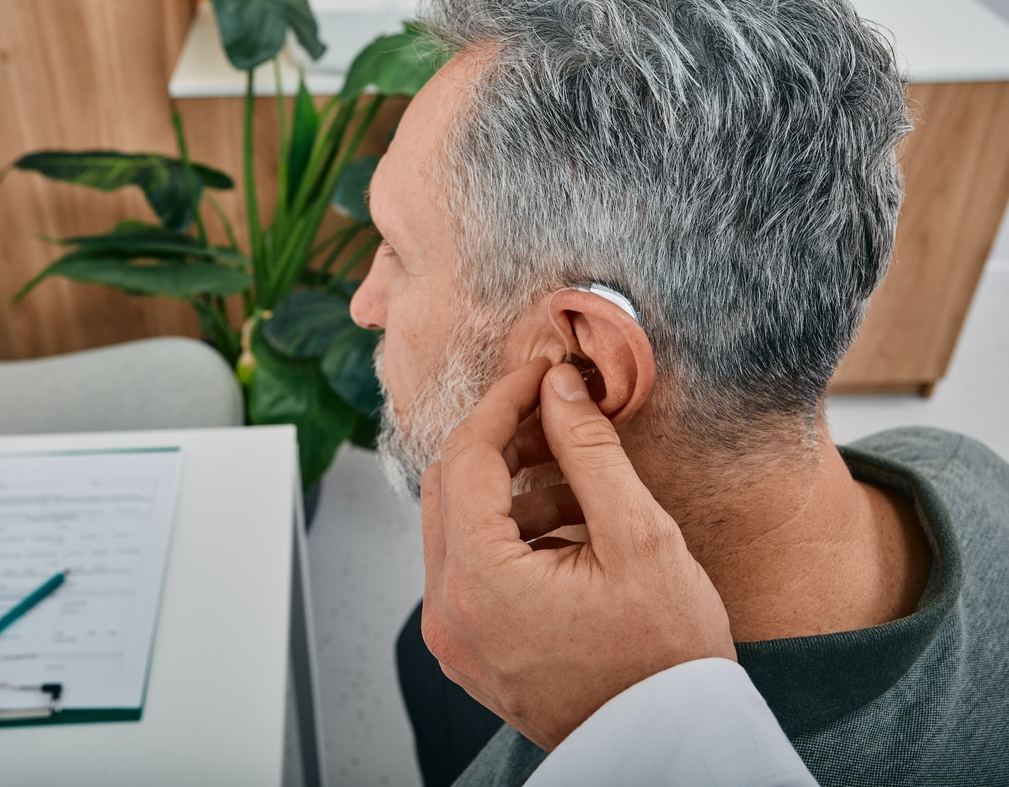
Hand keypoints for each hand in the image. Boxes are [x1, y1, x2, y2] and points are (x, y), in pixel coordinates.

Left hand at [420, 358, 734, 751]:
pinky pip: (472, 569)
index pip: (466, 457)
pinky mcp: (471, 650)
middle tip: (558, 417)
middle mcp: (448, 613)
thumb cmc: (665, 658)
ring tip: (580, 480)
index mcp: (478, 583)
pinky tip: (570, 528)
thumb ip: (590, 451)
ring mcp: (455, 637)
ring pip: (459, 528)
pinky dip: (511, 536)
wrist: (672, 747)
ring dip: (511, 490)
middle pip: (450, 489)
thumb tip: (558, 387)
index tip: (541, 373)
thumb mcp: (640, 539)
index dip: (504, 401)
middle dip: (503, 441)